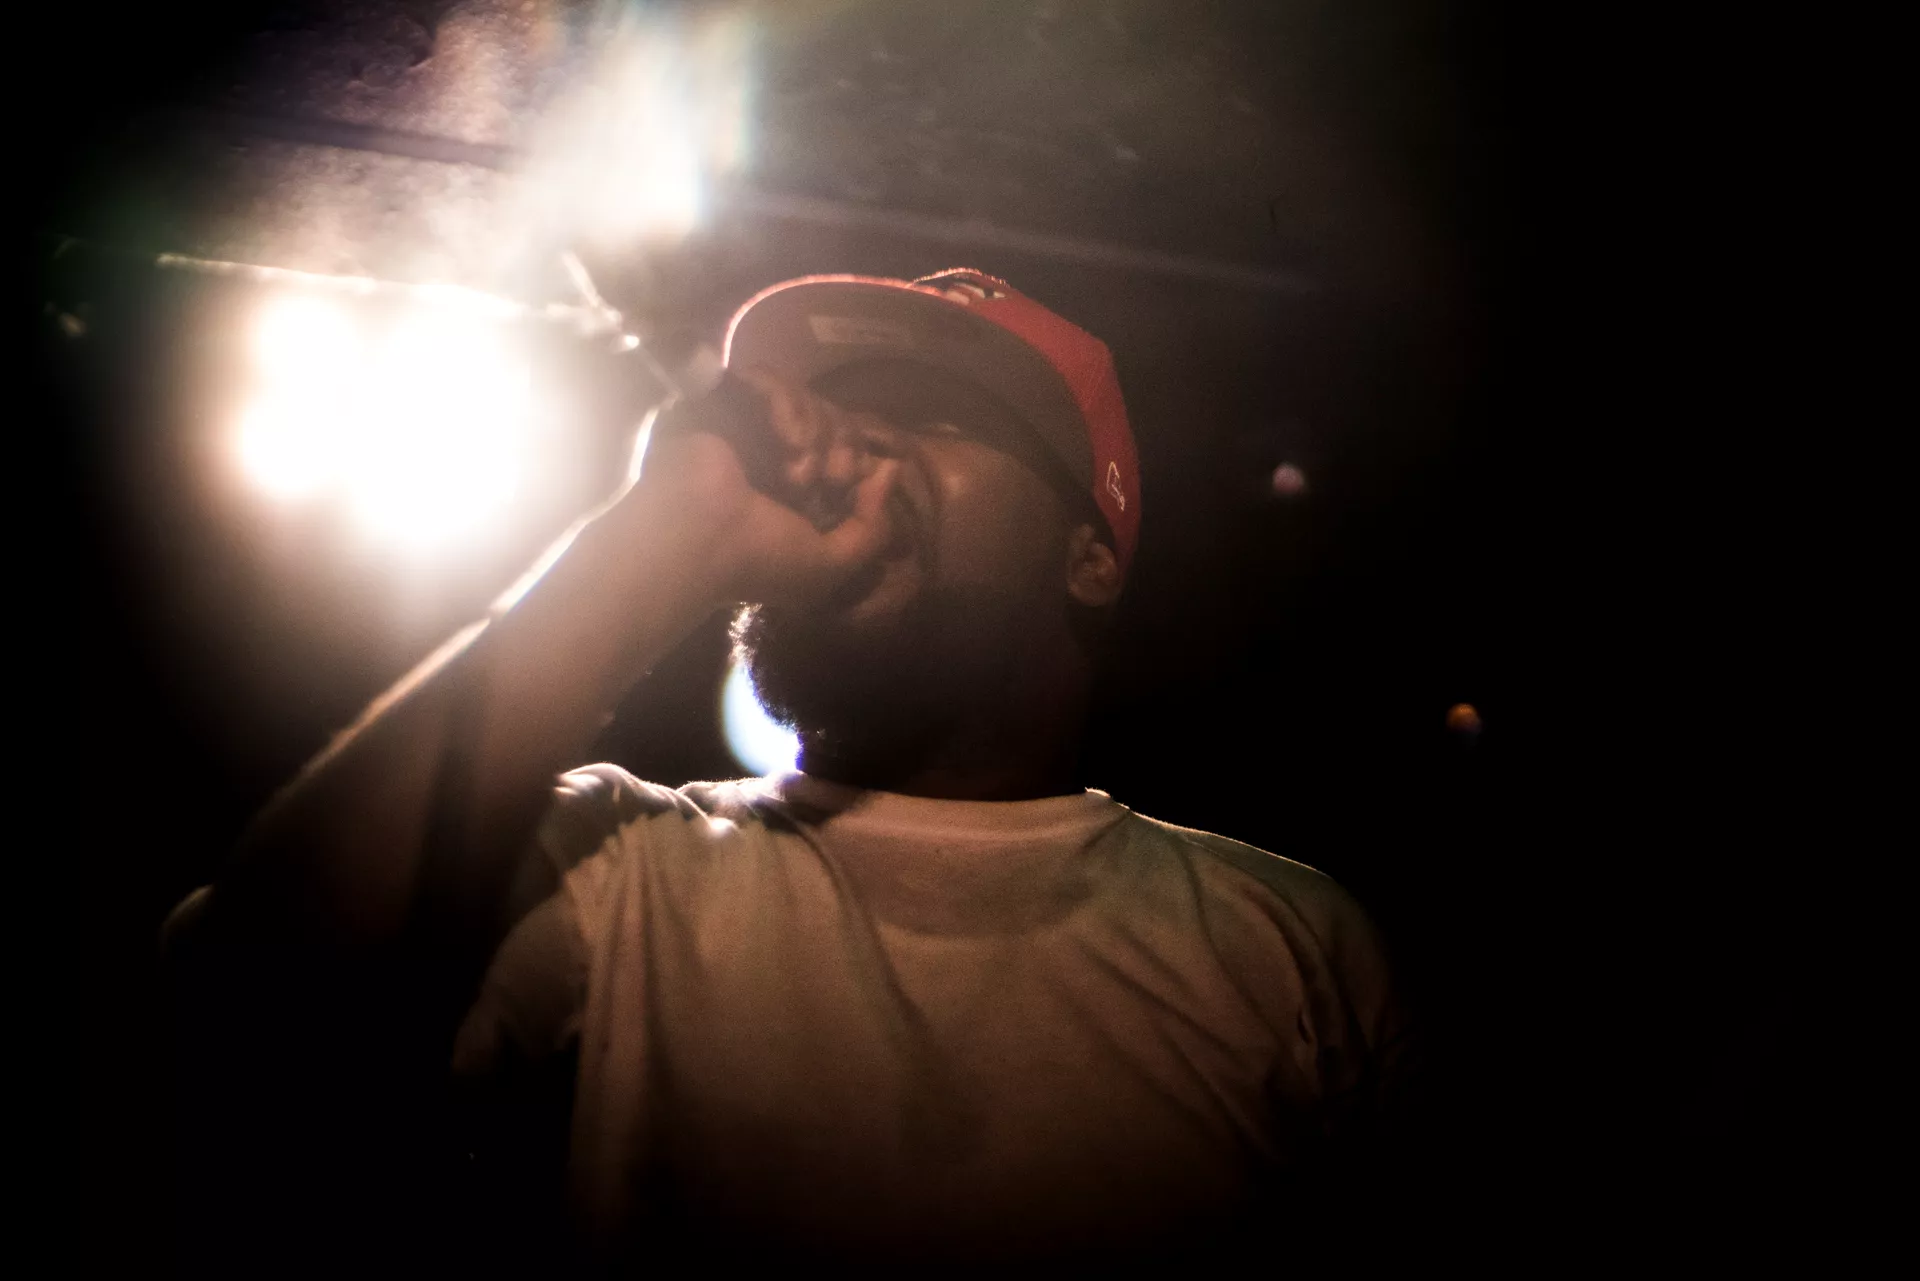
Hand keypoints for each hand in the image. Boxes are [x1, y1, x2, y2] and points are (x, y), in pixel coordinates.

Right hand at [614, 366, 902, 609]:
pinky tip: (786, 442)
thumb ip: (874, 527)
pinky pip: (768, 378)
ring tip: (796, 472)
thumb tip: (891, 470)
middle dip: (842, 446)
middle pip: (833, 418)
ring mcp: (747, 424)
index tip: (847, 486)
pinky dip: (787, 407)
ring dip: (814, 432)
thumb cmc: (760, 560)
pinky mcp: (723, 398)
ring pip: (806, 396)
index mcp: (795, 489)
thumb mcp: (833, 564)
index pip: (845, 449)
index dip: (857, 460)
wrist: (697, 542)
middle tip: (827, 479)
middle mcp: (772, 453)